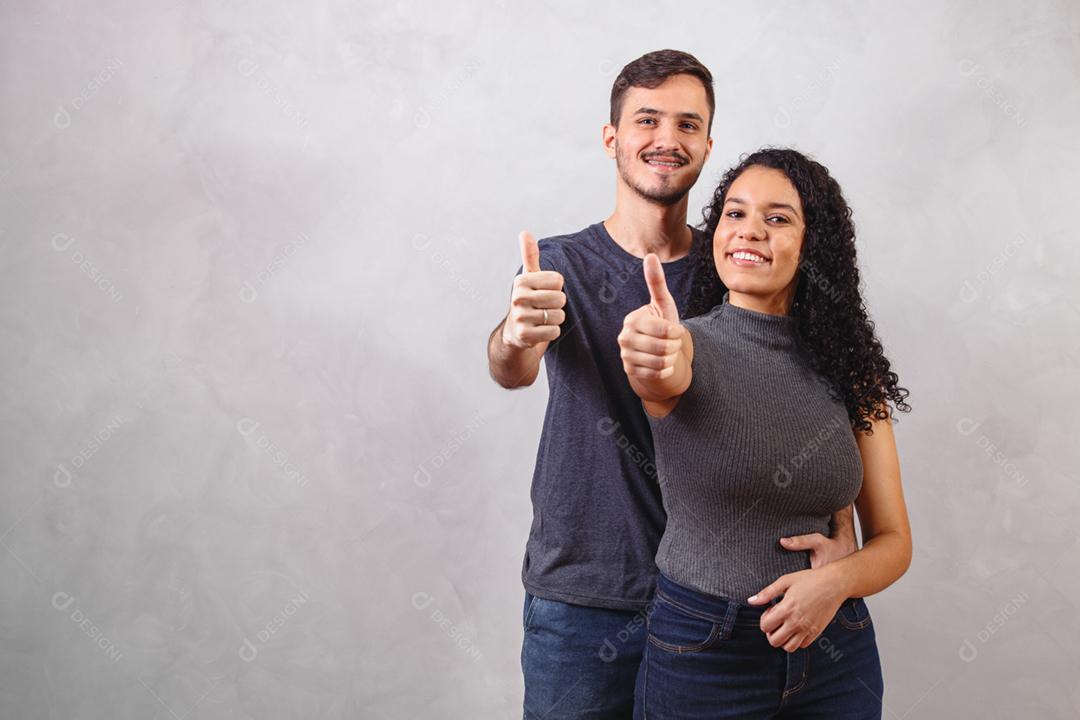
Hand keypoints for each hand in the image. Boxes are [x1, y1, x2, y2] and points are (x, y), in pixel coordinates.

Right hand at [502, 231, 565, 348]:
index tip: (544, 292)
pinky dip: (552, 332)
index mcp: (522, 281)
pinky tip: (541, 330)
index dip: (556, 288)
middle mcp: (518, 298)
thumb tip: (525, 232)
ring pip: (558, 316)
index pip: (558, 281)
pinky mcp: (525, 335)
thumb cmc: (527, 301)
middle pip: (560, 299)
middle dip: (558, 305)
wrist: (514, 332)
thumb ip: (530, 256)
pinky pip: (554, 331)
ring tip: (542, 318)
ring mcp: (520, 317)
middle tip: (545, 307)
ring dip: (555, 319)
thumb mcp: (528, 278)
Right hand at [617, 253, 683, 379]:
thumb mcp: (662, 305)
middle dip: (674, 346)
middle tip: (671, 342)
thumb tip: (650, 255)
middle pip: (663, 347)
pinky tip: (663, 363)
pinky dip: (666, 370)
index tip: (676, 331)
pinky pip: (657, 373)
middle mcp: (624, 337)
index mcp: (632, 319)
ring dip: (671, 358)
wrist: (655, 351)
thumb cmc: (661, 325)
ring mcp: (625, 355)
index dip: (676, 332)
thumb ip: (656, 282)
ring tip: (667, 352)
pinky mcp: (629, 371)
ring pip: (660, 362)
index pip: (663, 330)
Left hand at [747, 568, 848, 652]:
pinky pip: (803, 645)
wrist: (834, 583)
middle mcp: (796, 622)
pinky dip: (797, 640)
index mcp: (786, 608)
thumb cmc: (810, 579)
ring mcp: (807, 629)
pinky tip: (797, 628)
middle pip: (774, 641)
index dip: (764, 620)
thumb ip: (767, 593)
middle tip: (776, 621)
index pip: (765, 626)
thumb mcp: (785, 581)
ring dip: (783, 639)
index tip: (770, 611)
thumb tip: (751, 601)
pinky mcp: (817, 632)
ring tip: (785, 627)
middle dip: (771, 633)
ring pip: (788, 647)